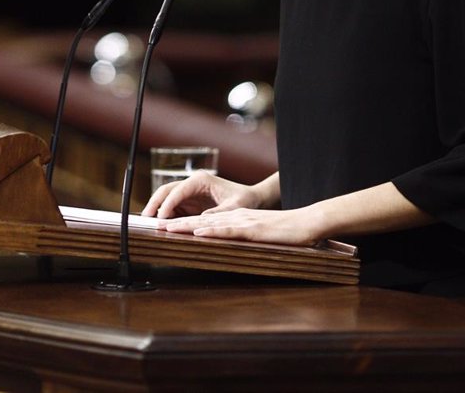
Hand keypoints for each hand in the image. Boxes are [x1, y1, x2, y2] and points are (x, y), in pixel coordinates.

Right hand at [141, 171, 260, 218]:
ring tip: (149, 223)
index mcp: (201, 180)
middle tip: (146, 217)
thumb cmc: (244, 199)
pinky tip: (161, 225)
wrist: (251, 199)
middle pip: (167, 190)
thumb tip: (202, 220)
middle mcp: (192, 184)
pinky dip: (165, 215)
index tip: (161, 216)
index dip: (168, 203)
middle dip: (155, 203)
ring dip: (157, 209)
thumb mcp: (234, 207)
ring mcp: (190, 193)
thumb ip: (218, 213)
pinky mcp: (190, 202)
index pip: (178, 190)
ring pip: (167, 198)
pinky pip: (173, 208)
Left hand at [158, 205, 326, 245]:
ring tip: (168, 228)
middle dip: (178, 223)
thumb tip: (228, 246)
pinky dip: (212, 231)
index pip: (206, 221)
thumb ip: (243, 237)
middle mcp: (236, 218)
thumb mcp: (260, 234)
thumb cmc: (287, 232)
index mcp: (237, 219)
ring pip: (210, 224)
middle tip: (157, 227)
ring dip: (187, 226)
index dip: (185, 224)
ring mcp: (244, 222)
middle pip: (202, 220)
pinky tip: (199, 233)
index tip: (166, 227)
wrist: (308, 223)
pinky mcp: (254, 230)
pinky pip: (229, 230)